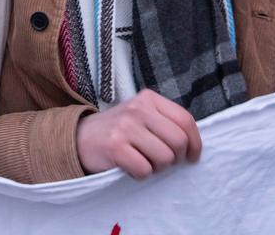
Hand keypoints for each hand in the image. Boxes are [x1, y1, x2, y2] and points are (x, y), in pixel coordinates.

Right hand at [74, 89, 201, 178]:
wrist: (80, 138)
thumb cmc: (119, 131)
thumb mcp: (142, 117)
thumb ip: (166, 123)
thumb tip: (194, 147)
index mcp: (149, 98)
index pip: (185, 120)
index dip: (195, 143)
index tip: (192, 157)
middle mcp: (138, 109)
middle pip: (178, 141)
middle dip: (175, 159)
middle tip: (161, 161)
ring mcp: (125, 126)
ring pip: (164, 158)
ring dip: (157, 168)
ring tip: (143, 161)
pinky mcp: (115, 146)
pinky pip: (144, 170)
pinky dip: (141, 175)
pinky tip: (130, 167)